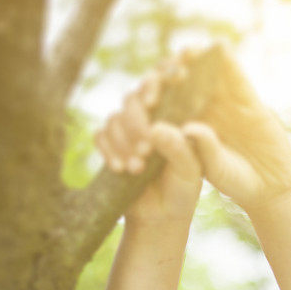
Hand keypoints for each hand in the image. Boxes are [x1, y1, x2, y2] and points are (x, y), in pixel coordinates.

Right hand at [96, 56, 203, 225]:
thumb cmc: (182, 187)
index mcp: (176, 111)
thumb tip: (155, 128)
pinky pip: (101, 135)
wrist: (161, 216)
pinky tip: (120, 168)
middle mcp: (151, 113)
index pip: (167, 80)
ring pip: (116, 117)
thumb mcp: (189, 170)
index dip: (165, 73)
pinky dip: (108, 150)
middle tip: (147, 148)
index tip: (166, 88)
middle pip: (134, 97)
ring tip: (138, 167)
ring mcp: (129, 127)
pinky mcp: (112, 143)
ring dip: (124, 141)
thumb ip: (178, 148)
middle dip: (138, 121)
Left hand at [147, 44, 290, 217]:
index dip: (149, 102)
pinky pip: (234, 72)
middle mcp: (199, 108)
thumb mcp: (214, 169)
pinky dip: (225, 58)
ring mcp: (223, 100)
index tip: (146, 106)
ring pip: (202, 71)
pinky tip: (218, 47)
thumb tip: (173, 128)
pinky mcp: (247, 97)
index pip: (159, 106)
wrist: (268, 184)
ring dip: (193, 59)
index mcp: (183, 126)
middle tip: (159, 83)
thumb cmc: (235, 180)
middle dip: (165, 77)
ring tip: (185, 55)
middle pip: (176, 82)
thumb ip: (197, 149)